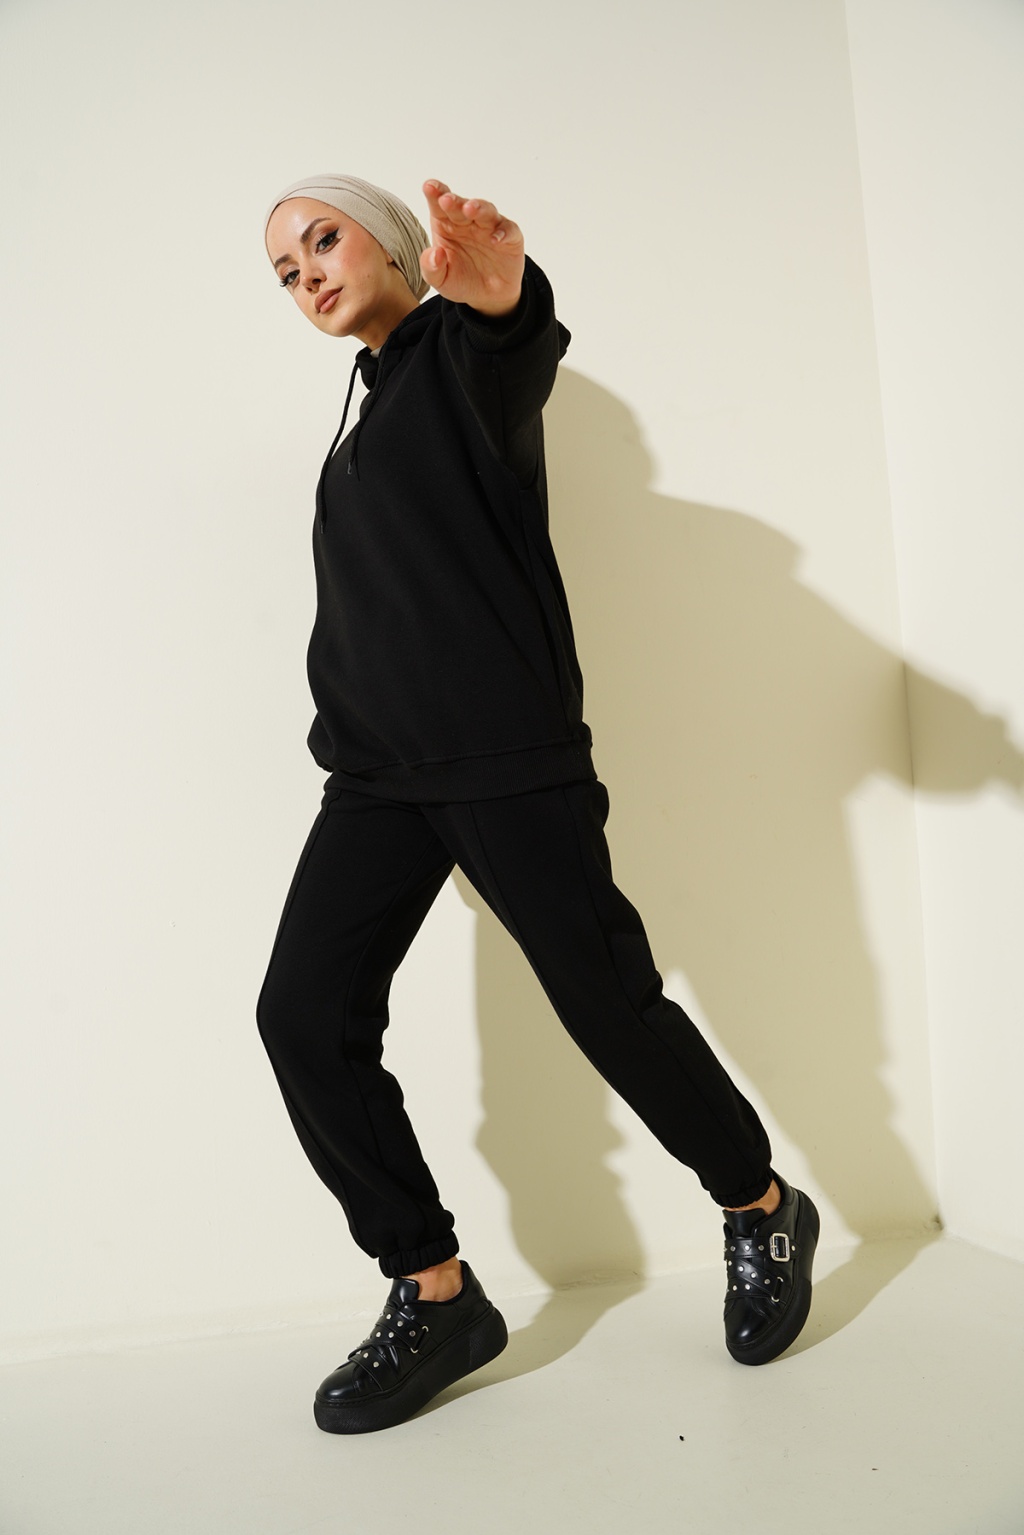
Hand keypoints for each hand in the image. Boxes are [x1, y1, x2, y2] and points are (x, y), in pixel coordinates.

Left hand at [420, 180, 524, 316]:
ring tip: (470, 209)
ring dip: (479, 208)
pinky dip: (503, 233)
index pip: (439, 205)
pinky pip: (509, 231)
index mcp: (447, 225)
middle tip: (447, 199)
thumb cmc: (462, 280)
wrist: (488, 297)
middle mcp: (468, 222)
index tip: (429, 187)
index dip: (435, 193)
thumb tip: (435, 253)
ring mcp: (490, 227)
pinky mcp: (510, 238)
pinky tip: (495, 239)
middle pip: (462, 205)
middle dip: (455, 200)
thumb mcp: (441, 280)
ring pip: (486, 211)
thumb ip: (431, 268)